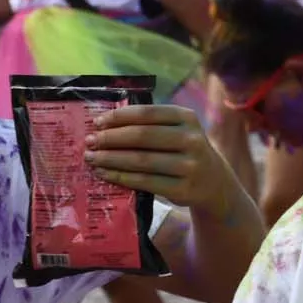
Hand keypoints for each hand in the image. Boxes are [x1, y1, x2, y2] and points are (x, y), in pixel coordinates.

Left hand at [85, 102, 238, 217]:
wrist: (213, 181)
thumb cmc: (184, 150)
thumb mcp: (177, 130)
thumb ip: (150, 124)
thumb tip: (105, 123)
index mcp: (187, 118)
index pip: (147, 113)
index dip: (119, 117)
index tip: (97, 122)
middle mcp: (192, 139)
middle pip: (142, 136)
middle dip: (111, 138)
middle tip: (90, 141)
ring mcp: (190, 166)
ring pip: (141, 161)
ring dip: (111, 159)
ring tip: (92, 158)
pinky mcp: (183, 189)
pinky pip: (145, 182)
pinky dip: (121, 177)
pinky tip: (106, 173)